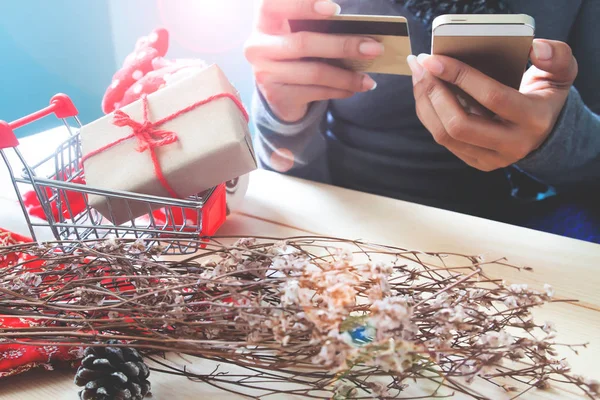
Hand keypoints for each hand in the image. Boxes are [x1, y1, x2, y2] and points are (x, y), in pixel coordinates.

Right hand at [244, 0, 381, 122]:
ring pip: (314, 72)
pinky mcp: (277, 96)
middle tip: (374, 48)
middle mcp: (258, 46)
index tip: (335, 10)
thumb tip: (362, 32)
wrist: (278, 91)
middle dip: (343, 45)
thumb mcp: (300, 32)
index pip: (273, 4)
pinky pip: (316, 92)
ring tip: (368, 79)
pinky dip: (340, 90)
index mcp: (265, 20)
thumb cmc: (297, 52)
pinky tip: (355, 88)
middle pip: (303, 43)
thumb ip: (319, 25)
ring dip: (347, 76)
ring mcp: (265, 73)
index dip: (303, 5)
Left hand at [407, 39, 578, 171]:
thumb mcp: (560, 73)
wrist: (546, 131)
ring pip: (445, 135)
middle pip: (459, 125)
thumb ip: (555, 56)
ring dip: (424, 103)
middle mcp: (512, 145)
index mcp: (533, 119)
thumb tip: (534, 48)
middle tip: (421, 66)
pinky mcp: (477, 162)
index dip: (460, 76)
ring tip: (419, 76)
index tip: (434, 60)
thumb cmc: (545, 95)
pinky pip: (443, 140)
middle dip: (433, 93)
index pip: (491, 97)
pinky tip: (425, 93)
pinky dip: (428, 114)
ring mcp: (492, 158)